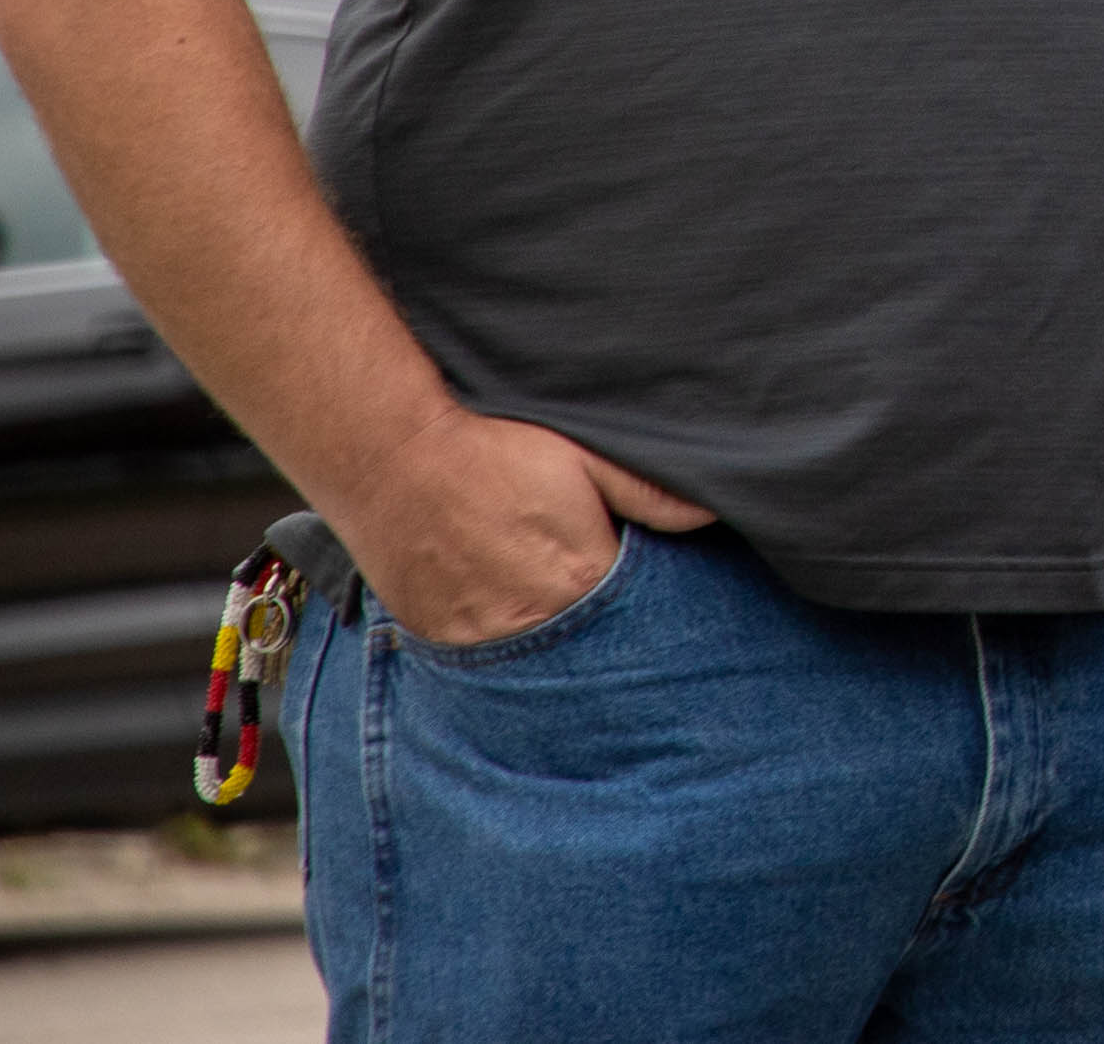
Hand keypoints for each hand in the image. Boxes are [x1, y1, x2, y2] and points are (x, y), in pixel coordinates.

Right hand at [355, 407, 706, 649]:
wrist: (392, 457)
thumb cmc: (492, 449)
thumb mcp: (583, 457)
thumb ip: (649, 491)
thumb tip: (711, 513)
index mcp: (581, 580)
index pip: (636, 611)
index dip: (643, 595)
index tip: (640, 577)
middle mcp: (531, 623)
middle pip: (585, 639)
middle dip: (596, 621)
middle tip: (581, 580)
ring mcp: (479, 639)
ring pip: (532, 650)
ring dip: (545, 630)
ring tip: (535, 586)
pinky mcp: (438, 639)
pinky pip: (481, 653)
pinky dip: (497, 633)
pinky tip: (498, 596)